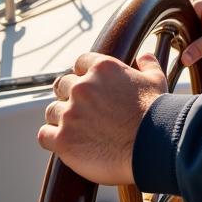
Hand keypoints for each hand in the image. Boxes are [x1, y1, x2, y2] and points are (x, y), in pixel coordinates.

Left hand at [37, 52, 167, 184]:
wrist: (152, 144)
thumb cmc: (156, 112)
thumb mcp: (155, 80)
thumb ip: (147, 64)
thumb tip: (144, 57)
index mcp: (102, 68)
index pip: (80, 62)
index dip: (84, 73)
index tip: (90, 85)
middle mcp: (82, 87)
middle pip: (62, 85)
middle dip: (70, 95)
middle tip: (83, 109)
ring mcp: (70, 113)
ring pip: (52, 110)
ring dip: (61, 117)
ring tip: (76, 128)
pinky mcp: (63, 140)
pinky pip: (44, 135)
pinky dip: (52, 138)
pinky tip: (65, 141)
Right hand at [181, 0, 201, 65]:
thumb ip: (199, 48)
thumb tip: (184, 59)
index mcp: (198, 5)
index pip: (178, 21)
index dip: (178, 35)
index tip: (180, 47)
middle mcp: (199, 6)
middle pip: (184, 26)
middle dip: (188, 38)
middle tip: (193, 47)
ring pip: (191, 29)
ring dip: (195, 38)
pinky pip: (198, 29)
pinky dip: (201, 37)